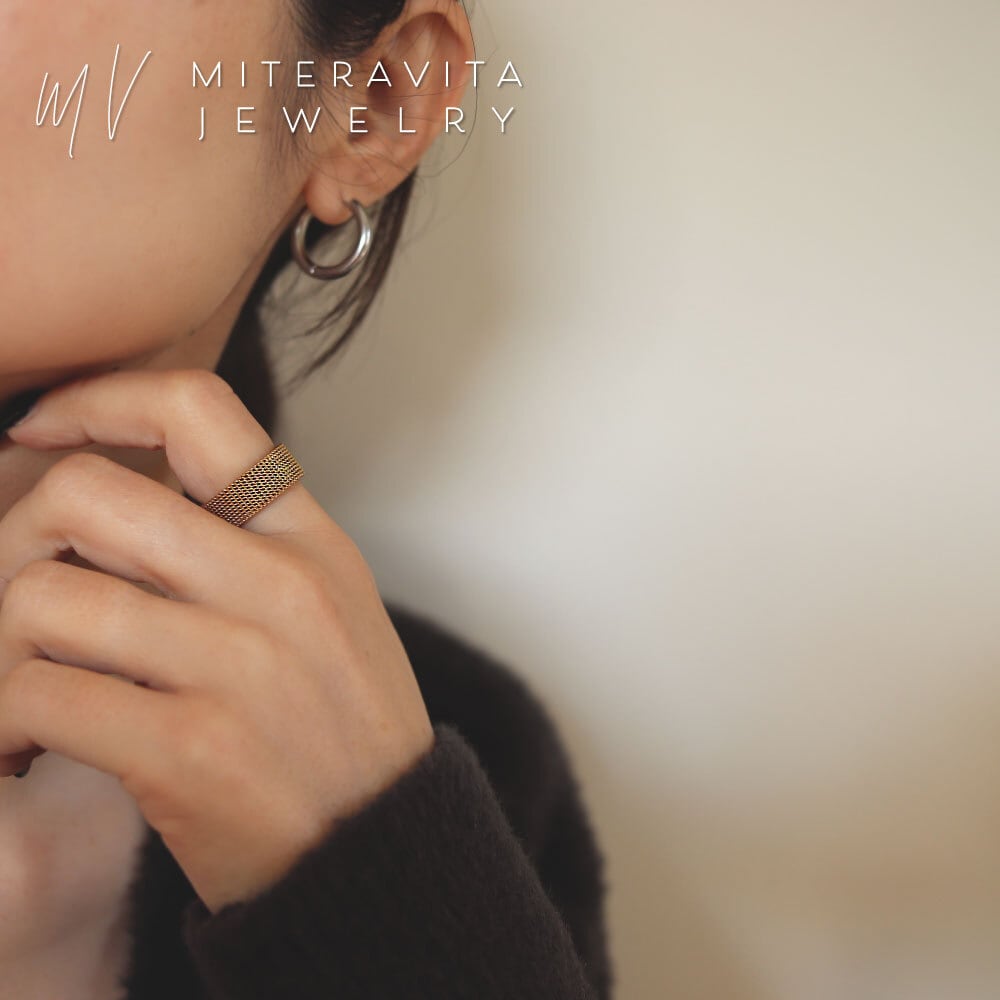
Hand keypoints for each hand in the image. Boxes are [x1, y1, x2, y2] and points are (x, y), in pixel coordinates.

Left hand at [0, 369, 434, 912]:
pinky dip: (8, 721)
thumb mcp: (330, 609)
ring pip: (43, 597)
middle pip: (88, 495)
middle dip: (21, 537)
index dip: (97, 398)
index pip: (198, 411)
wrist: (379, 852)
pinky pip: (38, 694)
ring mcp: (237, 665)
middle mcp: (280, 586)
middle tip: (28, 594)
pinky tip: (29, 746)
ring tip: (32, 687)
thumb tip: (115, 500)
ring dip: (9, 646)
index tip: (41, 430)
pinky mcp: (188, 748)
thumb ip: (246, 544)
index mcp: (312, 542)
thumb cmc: (342, 729)